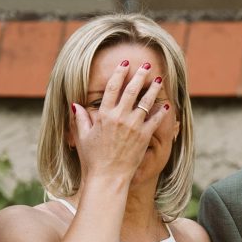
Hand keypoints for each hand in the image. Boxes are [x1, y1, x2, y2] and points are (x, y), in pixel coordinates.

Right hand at [72, 59, 175, 191]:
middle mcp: (120, 117)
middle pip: (131, 90)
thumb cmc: (93, 159)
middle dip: (140, 75)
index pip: (113, 87)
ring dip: (153, 89)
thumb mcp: (82, 137)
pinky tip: (166, 104)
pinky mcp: (144, 137)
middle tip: (147, 66)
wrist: (108, 177)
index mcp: (104, 114)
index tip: (125, 64)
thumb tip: (75, 104)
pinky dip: (162, 111)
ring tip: (159, 79)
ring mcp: (133, 126)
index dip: (120, 73)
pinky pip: (155, 120)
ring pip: (145, 102)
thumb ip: (80, 118)